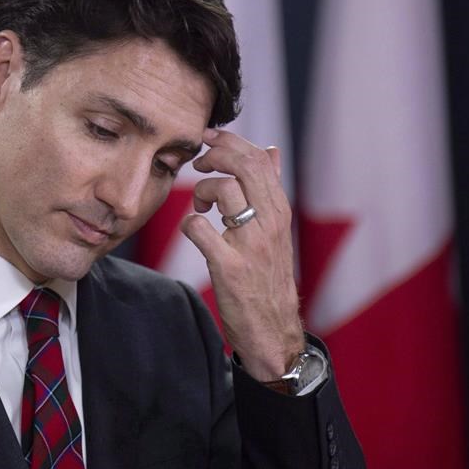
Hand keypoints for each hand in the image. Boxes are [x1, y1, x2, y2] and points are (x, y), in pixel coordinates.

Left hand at [180, 129, 303, 381]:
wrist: (273, 328)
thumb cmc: (268, 275)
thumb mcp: (276, 229)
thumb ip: (270, 189)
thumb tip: (271, 150)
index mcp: (280, 210)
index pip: (258, 158)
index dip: (229, 141)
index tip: (208, 139)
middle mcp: (270, 223)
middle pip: (243, 165)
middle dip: (214, 154)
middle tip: (198, 164)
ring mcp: (250, 244)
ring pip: (223, 189)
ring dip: (201, 191)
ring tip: (200, 206)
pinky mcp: (229, 267)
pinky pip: (199, 230)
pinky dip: (188, 224)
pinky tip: (194, 231)